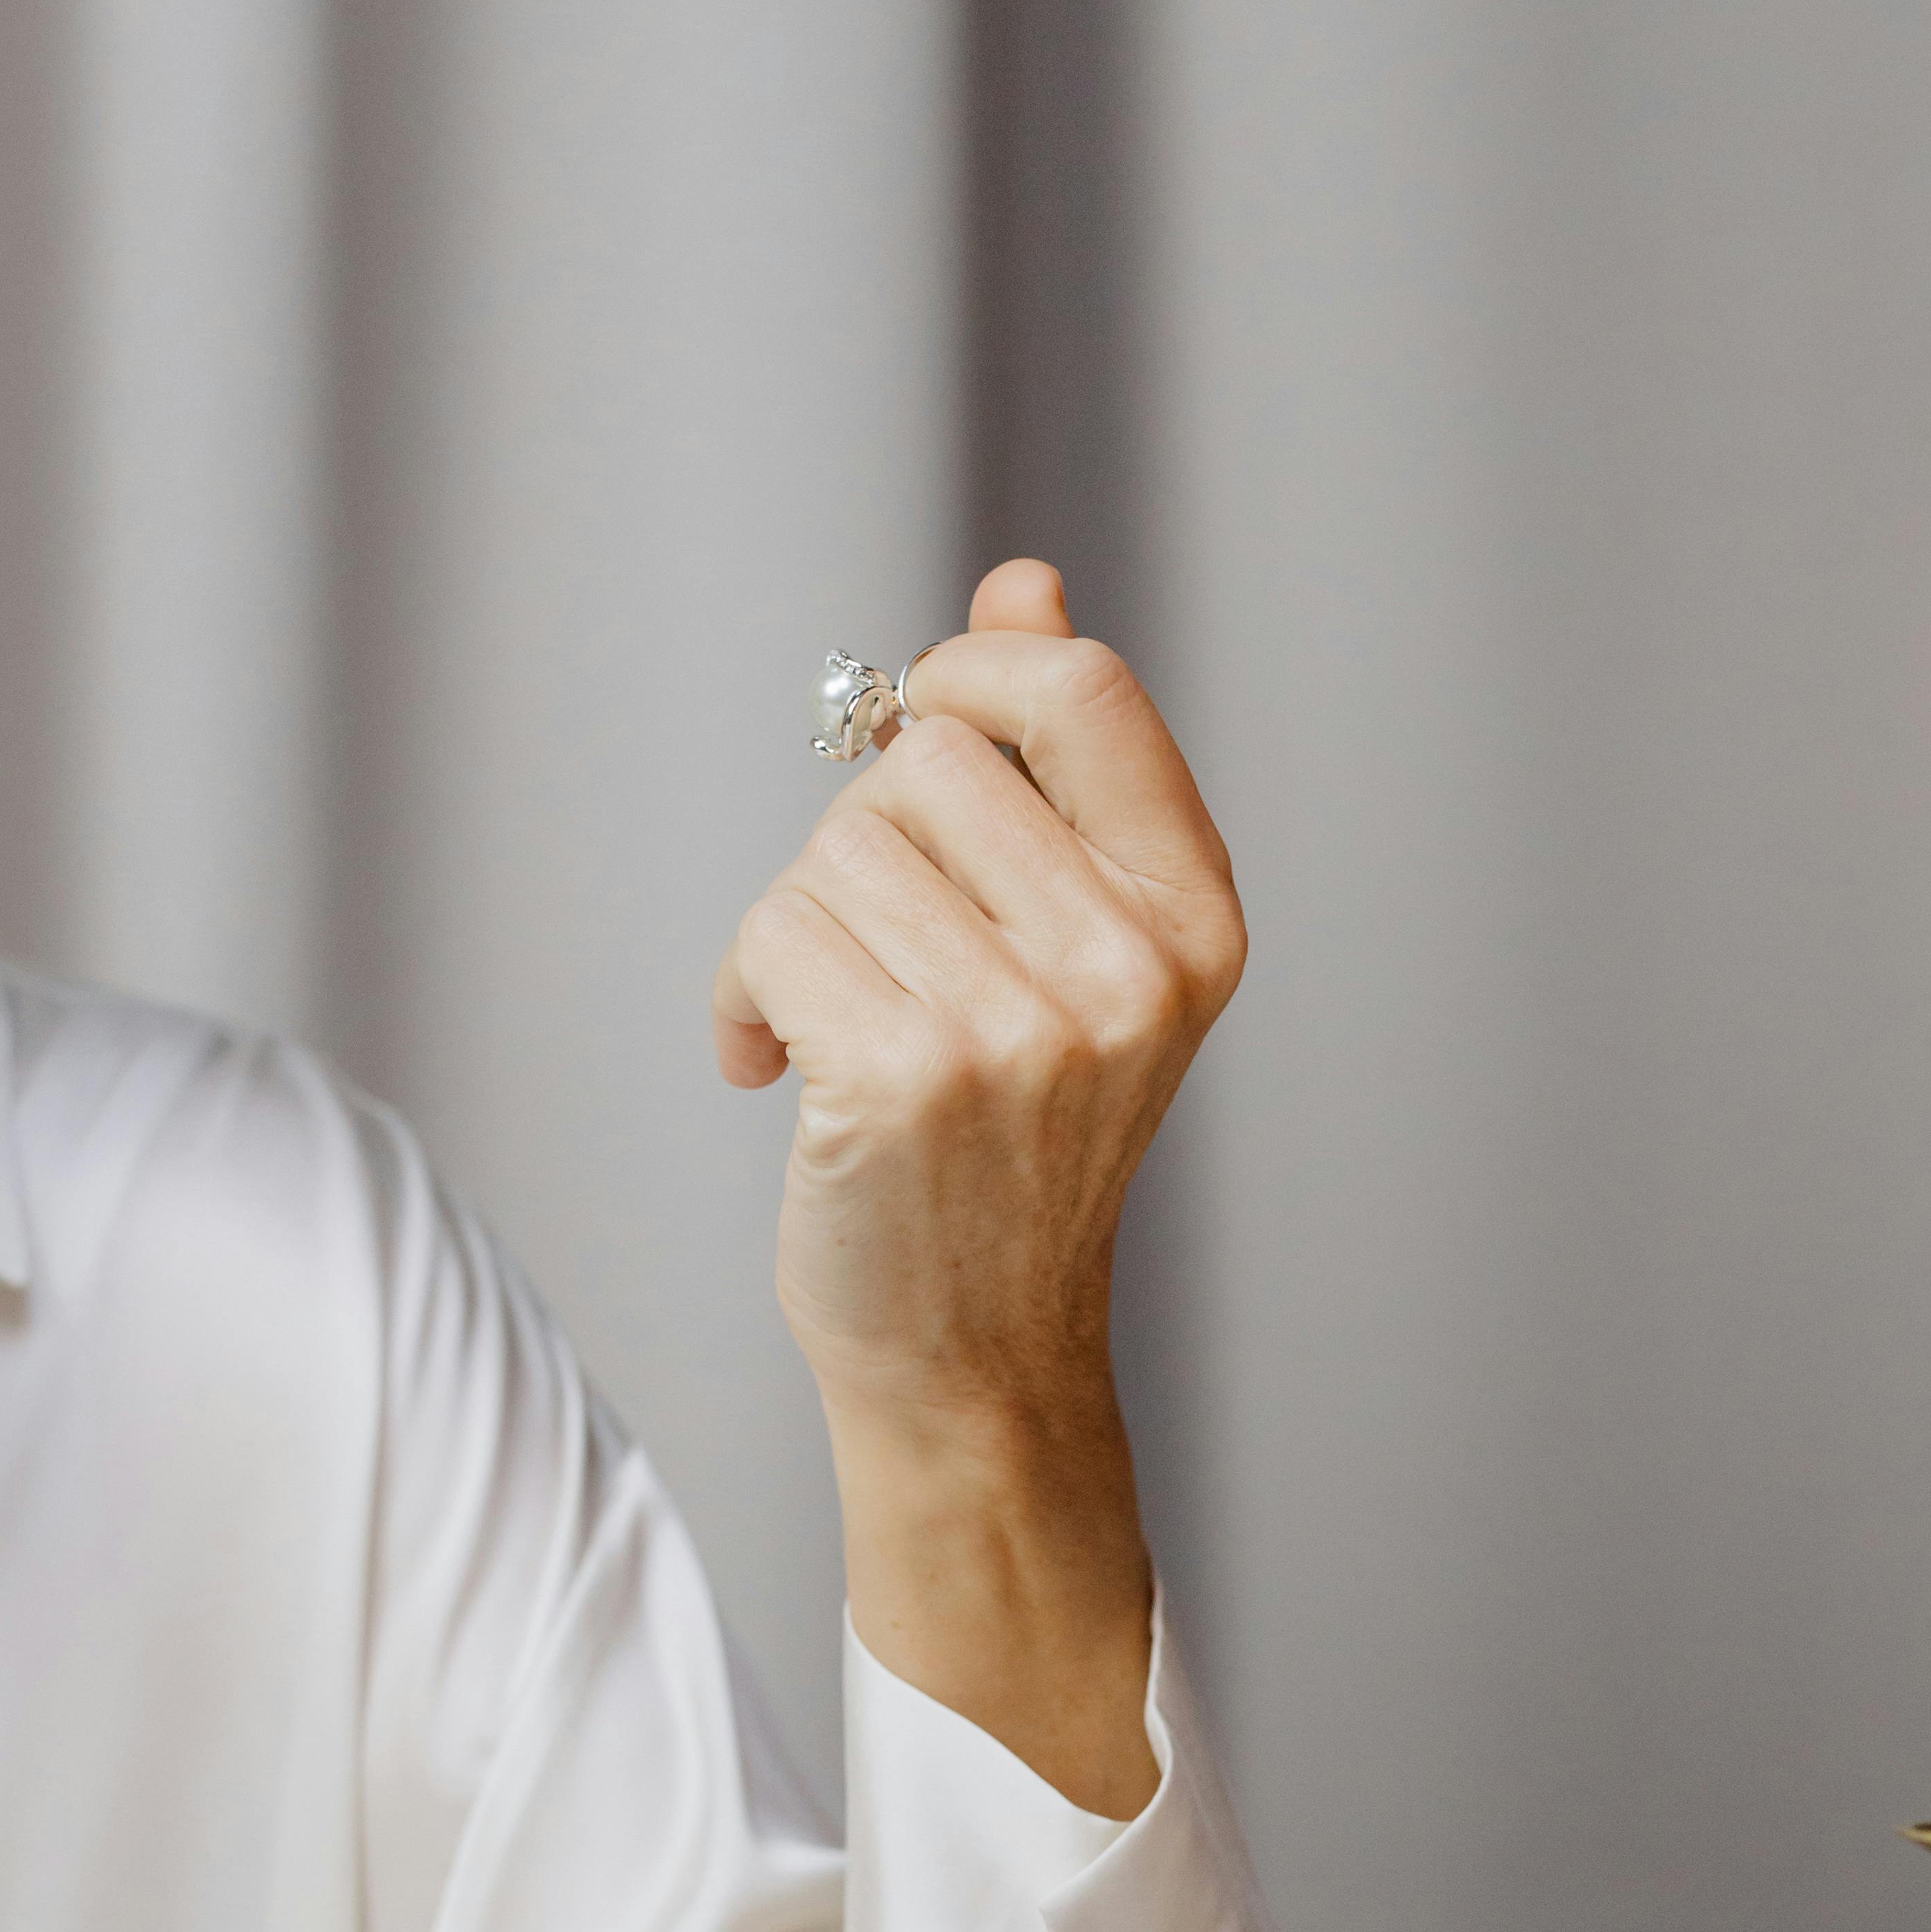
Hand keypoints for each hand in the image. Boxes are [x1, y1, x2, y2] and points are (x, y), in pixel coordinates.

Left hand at [713, 562, 1243, 1449]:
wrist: (972, 1354)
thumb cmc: (1003, 1148)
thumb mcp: (1066, 948)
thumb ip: (1052, 766)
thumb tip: (1023, 577)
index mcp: (1190, 915)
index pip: (1084, 685)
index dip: (971, 671)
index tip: (918, 727)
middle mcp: (1129, 967)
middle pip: (926, 759)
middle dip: (861, 838)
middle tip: (873, 950)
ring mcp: (1027, 1028)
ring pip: (835, 847)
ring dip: (795, 929)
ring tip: (826, 1026)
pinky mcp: (910, 1079)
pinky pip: (772, 935)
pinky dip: (740, 998)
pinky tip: (766, 1070)